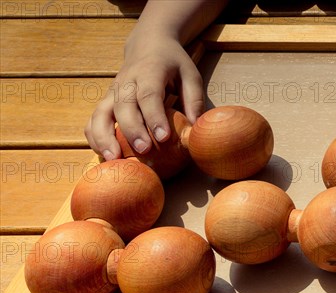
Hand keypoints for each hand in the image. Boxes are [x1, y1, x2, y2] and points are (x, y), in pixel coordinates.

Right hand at [85, 36, 203, 159]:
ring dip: (104, 137)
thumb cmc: (172, 63)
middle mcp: (126, 81)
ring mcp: (112, 92)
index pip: (149, 94)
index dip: (154, 116)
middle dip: (132, 130)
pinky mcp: (105, 101)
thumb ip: (194, 99)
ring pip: (101, 113)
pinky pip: (93, 119)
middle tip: (144, 150)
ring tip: (115, 158)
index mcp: (150, 72)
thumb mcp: (190, 74)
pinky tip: (105, 154)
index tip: (163, 137)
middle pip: (124, 106)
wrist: (147, 45)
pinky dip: (94, 137)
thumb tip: (195, 127)